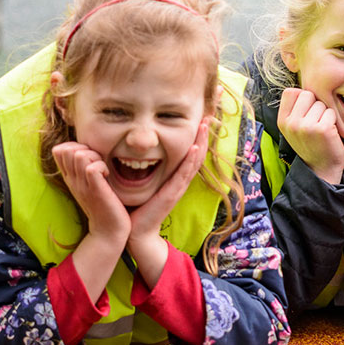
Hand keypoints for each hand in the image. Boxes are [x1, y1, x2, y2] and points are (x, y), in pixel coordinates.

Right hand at [52, 141, 129, 244]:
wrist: (108, 230)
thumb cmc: (104, 204)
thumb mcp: (89, 183)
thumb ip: (85, 167)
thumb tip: (87, 149)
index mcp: (69, 177)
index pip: (60, 150)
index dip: (75, 146)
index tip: (90, 158)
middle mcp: (72, 180)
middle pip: (68, 149)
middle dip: (86, 149)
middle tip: (98, 162)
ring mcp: (82, 186)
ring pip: (80, 155)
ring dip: (95, 157)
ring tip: (103, 169)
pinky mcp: (95, 191)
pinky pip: (92, 168)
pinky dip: (102, 167)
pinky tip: (107, 176)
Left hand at [127, 118, 210, 287]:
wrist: (136, 231)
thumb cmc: (136, 205)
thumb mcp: (142, 179)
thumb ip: (142, 163)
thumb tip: (132, 144)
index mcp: (174, 174)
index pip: (189, 148)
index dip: (196, 132)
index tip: (201, 113)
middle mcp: (180, 178)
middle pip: (197, 150)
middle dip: (204, 132)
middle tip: (211, 113)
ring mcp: (178, 186)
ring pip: (194, 160)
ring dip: (201, 141)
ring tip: (205, 124)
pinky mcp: (173, 193)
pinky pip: (184, 174)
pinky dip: (191, 160)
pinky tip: (195, 147)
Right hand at [277, 88, 343, 184]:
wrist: (321, 169)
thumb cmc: (310, 144)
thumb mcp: (294, 127)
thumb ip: (294, 109)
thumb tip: (301, 86)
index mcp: (282, 120)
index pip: (291, 91)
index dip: (302, 98)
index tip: (306, 113)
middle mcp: (291, 123)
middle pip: (307, 94)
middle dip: (315, 104)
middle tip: (316, 122)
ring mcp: (306, 126)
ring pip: (321, 103)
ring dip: (325, 114)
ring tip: (322, 129)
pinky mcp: (322, 129)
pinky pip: (331, 112)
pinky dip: (333, 121)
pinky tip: (330, 133)